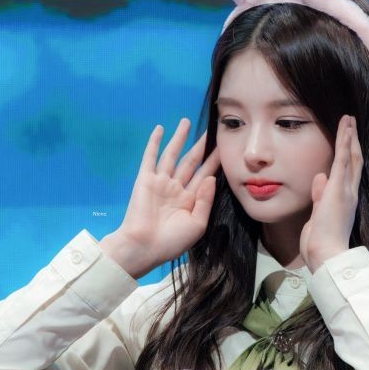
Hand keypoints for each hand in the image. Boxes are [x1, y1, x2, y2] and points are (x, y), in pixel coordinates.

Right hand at [100, 118, 219, 277]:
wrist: (143, 247)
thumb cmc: (172, 241)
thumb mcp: (197, 224)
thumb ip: (206, 201)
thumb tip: (211, 177)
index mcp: (191, 201)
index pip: (206, 175)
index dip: (215, 161)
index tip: (225, 146)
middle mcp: (177, 188)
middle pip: (192, 161)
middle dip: (201, 146)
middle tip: (212, 130)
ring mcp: (161, 182)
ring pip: (173, 155)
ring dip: (179, 138)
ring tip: (187, 122)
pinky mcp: (145, 179)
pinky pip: (151, 157)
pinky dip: (154, 142)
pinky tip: (160, 129)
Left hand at [299, 115, 362, 271]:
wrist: (326, 255)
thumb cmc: (320, 243)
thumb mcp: (318, 215)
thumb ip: (320, 196)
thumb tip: (320, 177)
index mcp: (344, 201)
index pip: (349, 173)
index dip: (350, 155)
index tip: (349, 141)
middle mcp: (349, 193)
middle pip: (354, 161)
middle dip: (353, 141)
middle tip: (352, 124)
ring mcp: (346, 190)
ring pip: (351, 156)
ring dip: (349, 136)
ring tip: (349, 119)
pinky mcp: (339, 188)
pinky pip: (343, 160)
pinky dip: (345, 142)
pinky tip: (346, 127)